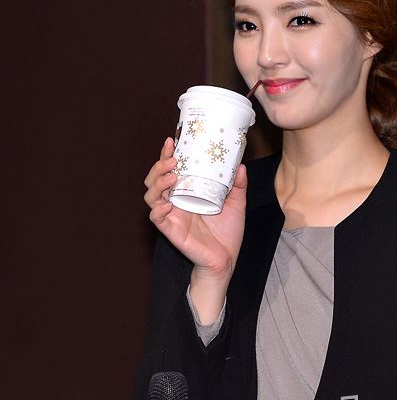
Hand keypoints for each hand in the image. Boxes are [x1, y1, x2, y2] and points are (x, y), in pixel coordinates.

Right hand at [144, 138, 247, 319]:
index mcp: (187, 192)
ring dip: (157, 183)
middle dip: (159, 166)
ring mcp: (172, 216)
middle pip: (155, 179)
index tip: (172, 140)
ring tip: (171, 177)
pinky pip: (157, 218)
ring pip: (151, 196)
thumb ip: (238, 186)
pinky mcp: (172, 231)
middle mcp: (176, 202)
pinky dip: (158, 209)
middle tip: (172, 160)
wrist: (227, 260)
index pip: (171, 170)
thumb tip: (241, 167)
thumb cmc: (228, 233)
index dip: (167, 155)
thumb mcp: (237, 205)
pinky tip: (167, 203)